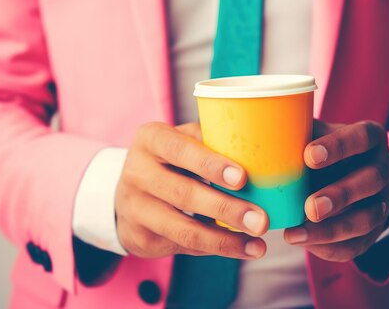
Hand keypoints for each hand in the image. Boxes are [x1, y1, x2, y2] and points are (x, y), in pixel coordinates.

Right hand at [115, 122, 268, 258]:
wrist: (127, 194)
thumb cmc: (169, 161)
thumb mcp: (182, 140)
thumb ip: (210, 142)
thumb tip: (258, 154)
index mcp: (150, 140)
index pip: (180, 150)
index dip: (211, 165)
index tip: (242, 178)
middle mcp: (137, 173)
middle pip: (184, 194)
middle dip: (227, 209)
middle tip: (261, 220)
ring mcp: (135, 209)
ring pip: (184, 229)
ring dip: (225, 240)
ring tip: (257, 244)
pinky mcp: (141, 238)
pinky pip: (184, 246)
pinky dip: (216, 248)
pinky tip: (241, 248)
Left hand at [284, 120, 388, 261]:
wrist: (351, 175)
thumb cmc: (322, 148)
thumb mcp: (315, 133)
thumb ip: (296, 133)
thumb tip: (262, 135)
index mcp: (370, 138)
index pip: (362, 137)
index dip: (339, 147)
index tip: (309, 156)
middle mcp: (383, 168)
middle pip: (371, 180)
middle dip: (341, 195)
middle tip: (310, 207)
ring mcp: (383, 201)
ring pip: (368, 218)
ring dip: (333, 229)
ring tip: (296, 233)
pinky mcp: (375, 230)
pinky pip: (359, 243)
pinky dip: (331, 246)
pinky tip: (304, 243)